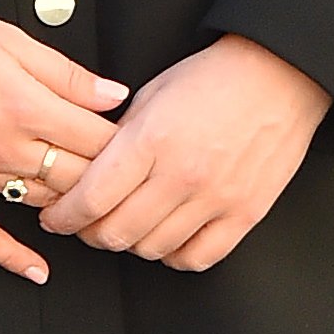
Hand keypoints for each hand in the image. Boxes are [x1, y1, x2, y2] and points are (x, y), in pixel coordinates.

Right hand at [0, 2, 128, 284]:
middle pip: (77, 178)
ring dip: (71, 206)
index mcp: (26, 106)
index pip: (96, 140)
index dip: (125, 142)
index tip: (138, 140)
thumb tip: (113, 94)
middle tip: (125, 174)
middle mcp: (4, 148)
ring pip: (42, 204)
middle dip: (107, 177)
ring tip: (93, 202)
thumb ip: (68, 73)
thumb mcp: (13, 40)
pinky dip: (12, 257)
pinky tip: (37, 268)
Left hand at [40, 35, 330, 271]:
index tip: (55, 217)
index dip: (65, 215)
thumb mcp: (153, 91)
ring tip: (125, 227)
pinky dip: (173, 255)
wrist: (278, 75)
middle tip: (84, 225)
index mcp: (152, 138)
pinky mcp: (244, 215)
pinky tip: (166, 239)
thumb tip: (93, 167)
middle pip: (117, 231)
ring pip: (152, 250)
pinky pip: (197, 258)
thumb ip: (122, 134)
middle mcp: (182, 174)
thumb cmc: (215, 76)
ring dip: (130, 244)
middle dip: (89, 233)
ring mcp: (215, 199)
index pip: (93, 196)